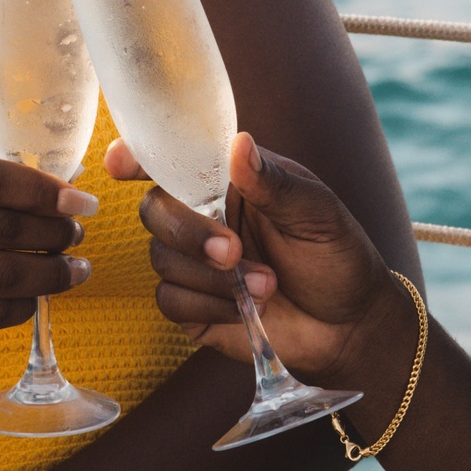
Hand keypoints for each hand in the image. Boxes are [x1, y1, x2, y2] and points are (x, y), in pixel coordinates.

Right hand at [108, 133, 404, 387]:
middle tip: (234, 252)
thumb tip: (239, 144)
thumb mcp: (317, 212)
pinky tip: (245, 310)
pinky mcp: (193, 307)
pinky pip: (170, 300)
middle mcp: (203, 217)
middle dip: (188, 232)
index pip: (173, 160)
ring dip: (212, 278)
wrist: (350, 326)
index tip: (120, 163)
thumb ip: (273, 182)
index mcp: (228, 182)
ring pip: (161, 259)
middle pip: (154, 210)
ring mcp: (195, 263)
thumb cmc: (338, 256)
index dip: (138, 157)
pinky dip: (208, 305)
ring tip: (267, 287)